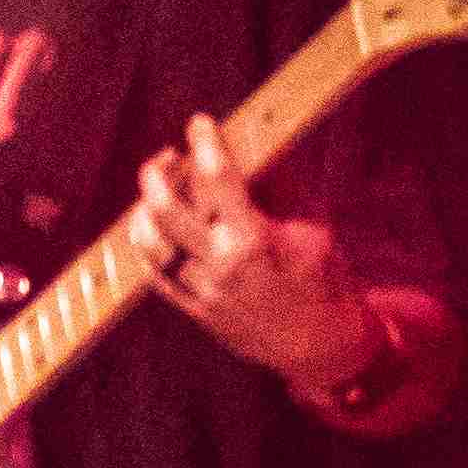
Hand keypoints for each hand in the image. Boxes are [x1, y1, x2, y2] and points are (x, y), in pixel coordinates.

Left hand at [133, 108, 370, 390]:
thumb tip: (255, 145)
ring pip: (151, 241)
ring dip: (145, 207)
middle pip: (168, 209)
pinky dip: (145, 241)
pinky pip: (153, 271)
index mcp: (255, 240)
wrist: (317, 345)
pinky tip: (150, 221)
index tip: (199, 122)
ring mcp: (203, 290)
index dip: (206, 144)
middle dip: (157, 174)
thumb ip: (279, 191)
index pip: (220, 179)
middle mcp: (221, 265)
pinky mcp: (193, 310)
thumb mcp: (312, 230)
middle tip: (166, 156)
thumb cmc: (322, 280)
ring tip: (156, 189)